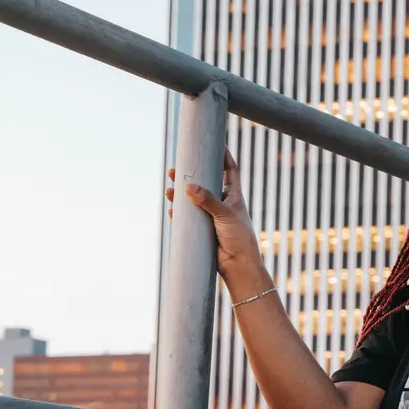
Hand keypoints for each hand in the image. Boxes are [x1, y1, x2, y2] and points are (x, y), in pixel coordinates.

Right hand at [165, 146, 263, 285]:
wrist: (238, 265)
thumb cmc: (239, 238)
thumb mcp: (225, 215)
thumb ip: (208, 200)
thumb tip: (188, 186)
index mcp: (234, 196)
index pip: (230, 170)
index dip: (223, 156)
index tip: (215, 142)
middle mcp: (223, 204)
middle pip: (206, 183)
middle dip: (191, 175)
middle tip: (176, 168)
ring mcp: (212, 216)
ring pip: (194, 200)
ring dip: (181, 194)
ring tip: (169, 187)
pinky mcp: (203, 230)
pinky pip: (188, 218)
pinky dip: (179, 213)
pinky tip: (171, 208)